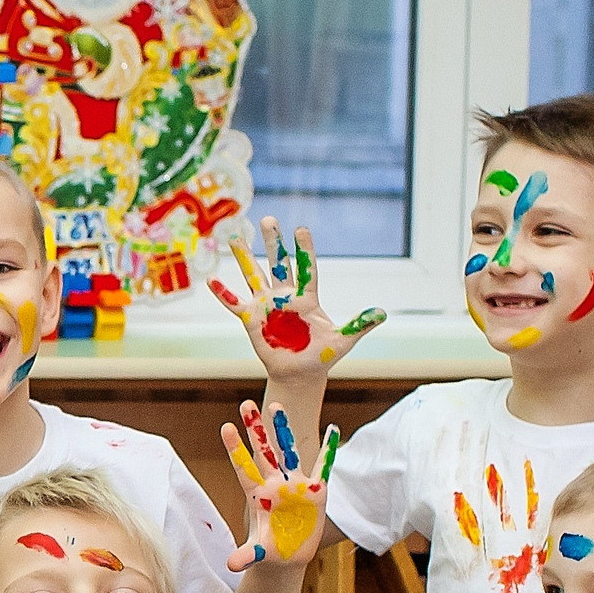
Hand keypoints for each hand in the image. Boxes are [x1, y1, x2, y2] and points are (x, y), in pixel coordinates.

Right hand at [209, 218, 386, 374]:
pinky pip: (234, 303)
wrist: (300, 373)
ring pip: (254, 276)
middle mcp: (285, 296)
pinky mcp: (251, 319)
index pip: (306, 268)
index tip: (301, 229)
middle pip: (278, 264)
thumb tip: (382, 313)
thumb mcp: (342, 340)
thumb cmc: (322, 355)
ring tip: (235, 237)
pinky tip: (211, 279)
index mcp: (307, 297)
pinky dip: (222, 293)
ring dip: (244, 257)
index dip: (304, 250)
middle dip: (274, 243)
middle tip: (269, 219)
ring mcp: (267, 306)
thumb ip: (359, 325)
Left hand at [221, 400, 337, 570]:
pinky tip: (333, 428)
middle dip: (256, 428)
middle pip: (264, 451)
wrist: (287, 555)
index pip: (244, 468)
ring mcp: (296, 485)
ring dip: (284, 428)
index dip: (235, 449)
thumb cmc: (269, 551)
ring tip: (277, 404)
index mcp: (258, 495)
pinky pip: (324, 466)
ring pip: (290, 450)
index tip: (225, 427)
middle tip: (245, 403)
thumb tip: (233, 565)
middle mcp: (275, 484)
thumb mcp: (259, 554)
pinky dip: (330, 449)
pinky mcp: (316, 491)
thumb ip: (247, 555)